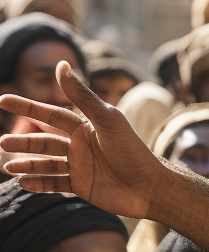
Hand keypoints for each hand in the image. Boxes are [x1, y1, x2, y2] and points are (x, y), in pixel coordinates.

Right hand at [0, 61, 163, 219]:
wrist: (151, 188)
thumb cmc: (133, 151)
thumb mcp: (108, 120)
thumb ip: (83, 95)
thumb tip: (61, 63)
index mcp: (85, 127)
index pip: (50, 115)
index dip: (27, 107)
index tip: (2, 100)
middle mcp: (80, 146)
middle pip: (44, 141)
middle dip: (23, 142)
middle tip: (1, 142)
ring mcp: (81, 167)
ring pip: (46, 164)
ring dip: (27, 164)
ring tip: (8, 167)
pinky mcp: (83, 187)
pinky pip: (56, 184)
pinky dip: (39, 184)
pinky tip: (23, 184)